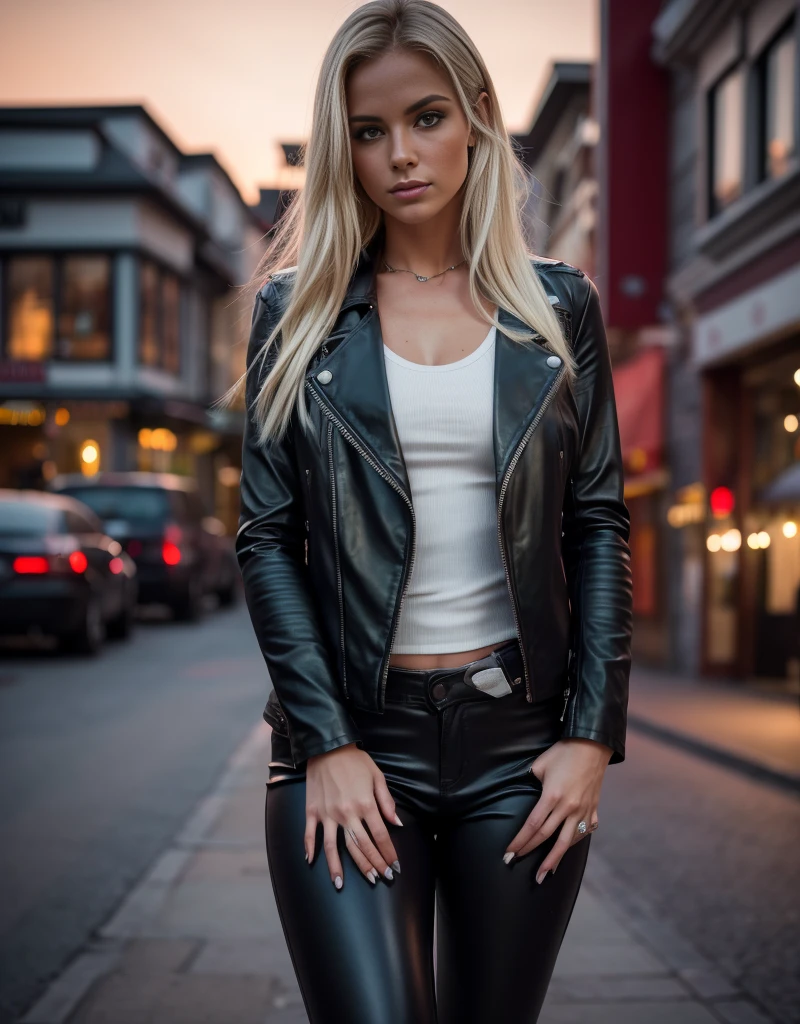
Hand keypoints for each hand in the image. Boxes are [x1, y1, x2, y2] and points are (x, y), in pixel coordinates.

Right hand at [304, 743, 402, 888]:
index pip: (380, 837)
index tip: (394, 867)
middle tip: (378, 879)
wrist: (328, 746)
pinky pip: (310, 833)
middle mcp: (347, 813)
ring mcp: (328, 814)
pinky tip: (311, 862)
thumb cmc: (355, 761)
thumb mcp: (377, 776)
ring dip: (338, 868)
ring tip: (340, 884)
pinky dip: (310, 848)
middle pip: (360, 847)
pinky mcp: (312, 811)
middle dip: (371, 865)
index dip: (388, 854)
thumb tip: (397, 824)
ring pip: (334, 847)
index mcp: (365, 804)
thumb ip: (387, 802)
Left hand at [503, 737, 610, 881]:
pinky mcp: (593, 809)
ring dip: (554, 859)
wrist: (593, 745)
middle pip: (547, 837)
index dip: (520, 841)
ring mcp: (583, 811)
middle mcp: (568, 808)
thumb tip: (524, 790)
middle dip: (530, 853)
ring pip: (567, 842)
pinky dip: (574, 842)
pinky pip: (584, 832)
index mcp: (552, 797)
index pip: (533, 826)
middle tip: (517, 865)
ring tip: (544, 873)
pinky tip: (566, 848)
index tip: (509, 853)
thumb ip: (530, 781)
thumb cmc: (563, 752)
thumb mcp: (540, 764)